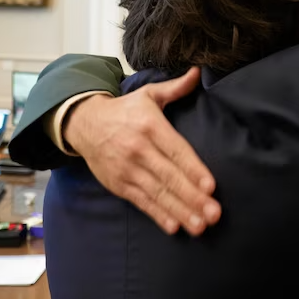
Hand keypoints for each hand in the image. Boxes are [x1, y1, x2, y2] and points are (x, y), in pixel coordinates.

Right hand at [64, 68, 220, 235]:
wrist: (84, 123)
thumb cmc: (125, 110)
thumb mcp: (148, 94)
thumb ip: (175, 88)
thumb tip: (197, 72)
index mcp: (149, 126)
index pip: (176, 150)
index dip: (193, 169)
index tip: (210, 186)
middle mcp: (138, 149)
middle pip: (169, 177)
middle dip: (193, 197)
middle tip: (214, 214)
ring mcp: (127, 169)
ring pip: (158, 193)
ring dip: (180, 211)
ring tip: (200, 226)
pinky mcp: (119, 184)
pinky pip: (141, 202)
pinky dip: (158, 215)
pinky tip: (174, 226)